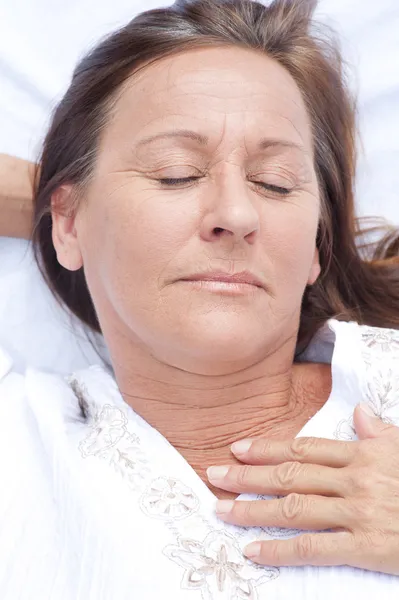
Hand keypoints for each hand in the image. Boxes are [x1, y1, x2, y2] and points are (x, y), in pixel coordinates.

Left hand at [206, 403, 398, 574]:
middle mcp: (354, 480)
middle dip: (248, 475)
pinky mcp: (365, 547)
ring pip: (294, 508)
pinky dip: (280, 550)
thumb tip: (360, 412)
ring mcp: (357, 513)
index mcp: (362, 455)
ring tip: (221, 509)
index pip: (304, 448)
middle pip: (290, 474)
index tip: (238, 448)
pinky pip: (314, 548)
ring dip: (253, 509)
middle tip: (213, 474)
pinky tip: (253, 550)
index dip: (267, 448)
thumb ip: (380, 432)